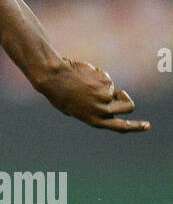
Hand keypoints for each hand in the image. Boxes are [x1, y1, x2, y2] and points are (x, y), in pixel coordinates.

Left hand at [33, 57, 149, 131]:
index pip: (120, 127)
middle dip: (126, 99)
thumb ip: (94, 109)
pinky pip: (107, 79)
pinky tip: (84, 77)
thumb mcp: (77, 108)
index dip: (136, 126)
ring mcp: (105, 97)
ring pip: (115, 89)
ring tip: (85, 84)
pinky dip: (98, 76)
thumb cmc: (61, 94)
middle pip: (129, 107)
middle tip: (119, 94)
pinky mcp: (106, 83)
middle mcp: (102, 111)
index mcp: (94, 120)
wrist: (55, 79)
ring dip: (105, 86)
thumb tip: (110, 102)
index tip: (147, 126)